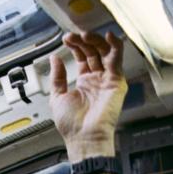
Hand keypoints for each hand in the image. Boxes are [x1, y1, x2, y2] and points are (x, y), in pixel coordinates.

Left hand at [49, 31, 128, 159]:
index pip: (83, 57)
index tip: (66, 39)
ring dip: (95, 41)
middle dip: (82, 41)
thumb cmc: (72, 125)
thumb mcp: (57, 96)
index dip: (75, 46)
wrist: (83, 138)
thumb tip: (54, 59)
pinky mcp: (117, 82)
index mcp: (85, 82)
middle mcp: (97, 79)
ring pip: (105, 53)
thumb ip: (57, 77)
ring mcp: (108, 80)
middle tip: (72, 36)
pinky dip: (115, 46)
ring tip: (84, 35)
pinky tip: (109, 36)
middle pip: (93, 52)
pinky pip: (118, 60)